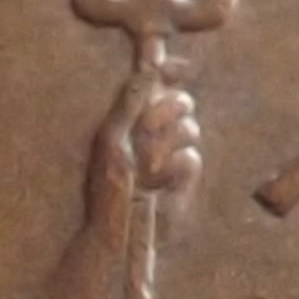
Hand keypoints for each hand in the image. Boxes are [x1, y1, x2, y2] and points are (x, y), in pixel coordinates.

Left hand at [88, 63, 201, 222]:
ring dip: (168, 143)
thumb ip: (129, 103)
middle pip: (182, 102)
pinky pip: (192, 158)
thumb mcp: (112, 140)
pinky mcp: (185, 178)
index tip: (179, 68)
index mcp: (135, 120)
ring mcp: (173, 154)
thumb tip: (148, 68)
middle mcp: (157, 133)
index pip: (160, 86)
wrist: (117, 231)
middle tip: (147, 127)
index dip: (171, 72)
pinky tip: (157, 183)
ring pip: (190, 128)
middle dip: (168, 110)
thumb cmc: (106, 188)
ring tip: (146, 166)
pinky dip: (174, 168)